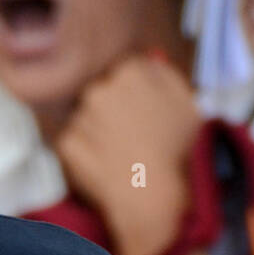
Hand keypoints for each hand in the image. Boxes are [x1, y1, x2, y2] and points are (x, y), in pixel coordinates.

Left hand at [53, 55, 202, 254]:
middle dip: (110, 109)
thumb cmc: (177, 152)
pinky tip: (106, 164)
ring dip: (96, 130)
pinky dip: (86, 152)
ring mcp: (80, 115)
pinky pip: (73, 141)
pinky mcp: (65, 141)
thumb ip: (165, 74)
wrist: (152, 196)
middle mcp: (100, 88)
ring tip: (120, 153)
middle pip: (99, 91)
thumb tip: (148, 58)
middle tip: (129, 136)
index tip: (140, 113)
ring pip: (84, 116)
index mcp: (132, 72)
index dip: (131, 94)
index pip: (122, 72)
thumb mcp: (188, 105)